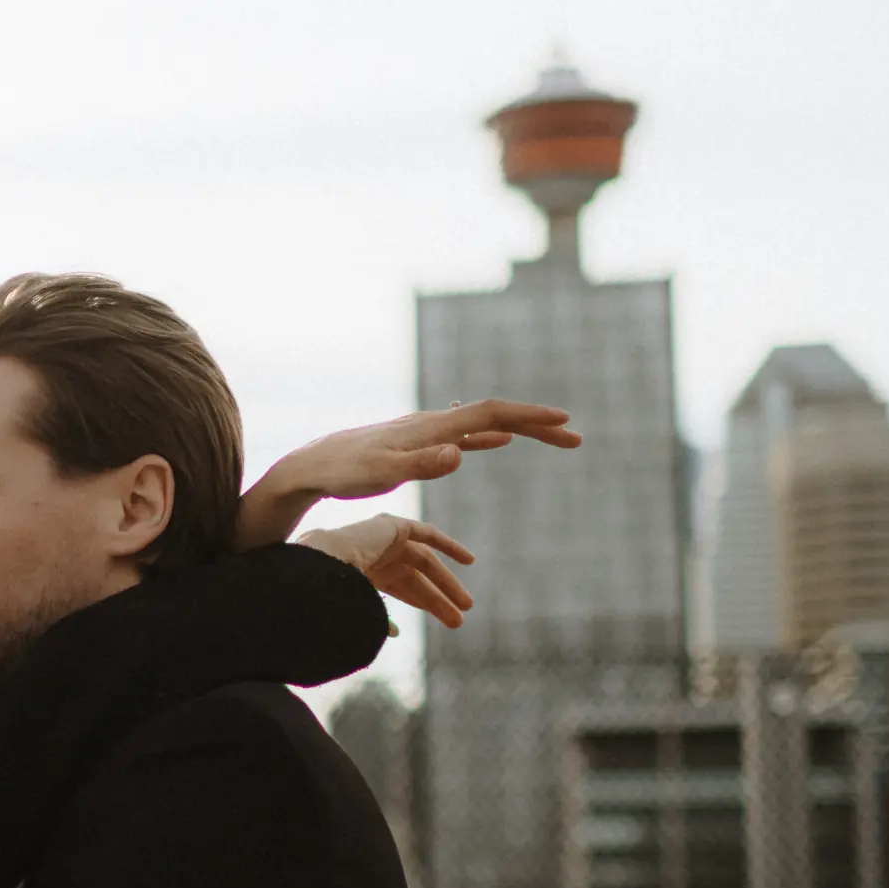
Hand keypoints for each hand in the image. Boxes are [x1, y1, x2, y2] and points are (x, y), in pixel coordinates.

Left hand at [288, 400, 578, 501]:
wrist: (312, 465)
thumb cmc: (345, 472)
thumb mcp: (384, 473)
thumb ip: (423, 464)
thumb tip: (461, 453)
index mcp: (431, 428)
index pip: (491, 414)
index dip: (529, 416)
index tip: (564, 421)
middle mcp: (433, 423)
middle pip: (495, 416)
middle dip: (537, 424)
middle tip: (575, 437)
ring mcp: (426, 432)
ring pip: (483, 425)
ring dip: (520, 429)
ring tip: (553, 437)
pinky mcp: (416, 444)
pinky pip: (465, 435)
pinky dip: (489, 437)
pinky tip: (500, 441)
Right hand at [294, 516, 475, 628]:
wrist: (322, 562)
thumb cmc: (332, 591)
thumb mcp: (359, 608)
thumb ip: (377, 615)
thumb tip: (395, 633)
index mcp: (365, 572)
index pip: (400, 589)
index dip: (421, 604)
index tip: (442, 620)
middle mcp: (376, 554)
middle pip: (416, 579)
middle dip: (437, 600)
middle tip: (459, 620)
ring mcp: (384, 539)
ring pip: (425, 563)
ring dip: (447, 584)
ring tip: (467, 605)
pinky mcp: (395, 526)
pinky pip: (427, 534)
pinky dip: (448, 545)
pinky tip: (469, 561)